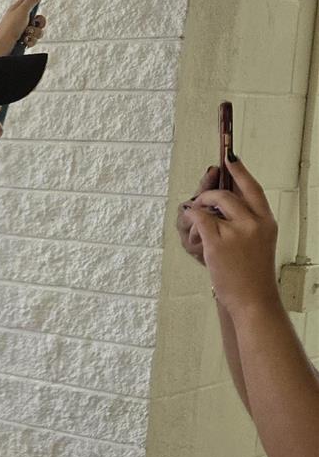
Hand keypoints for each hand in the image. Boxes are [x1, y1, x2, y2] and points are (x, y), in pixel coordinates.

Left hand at [0, 0, 48, 56]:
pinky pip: (34, 39)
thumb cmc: (8, 29)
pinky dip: (31, 40)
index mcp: (18, 8)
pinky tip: (24, 42)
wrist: (1, 48)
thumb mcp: (21, 11)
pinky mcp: (23, 39)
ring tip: (26, 34)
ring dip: (35, 33)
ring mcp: (22, 29)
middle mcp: (21, 18)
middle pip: (38, 16)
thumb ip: (31, 1)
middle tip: (34, 23)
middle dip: (40, 21)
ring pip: (38, 29)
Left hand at [182, 158, 280, 313]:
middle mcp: (253, 223)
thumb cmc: (252, 274)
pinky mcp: (217, 242)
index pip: (253, 188)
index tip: (229, 158)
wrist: (253, 298)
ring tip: (194, 219)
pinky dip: (190, 216)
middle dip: (208, 194)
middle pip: (226, 194)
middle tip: (200, 200)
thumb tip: (223, 201)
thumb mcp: (259, 242)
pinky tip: (190, 220)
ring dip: (198, 207)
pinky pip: (198, 217)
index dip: (240, 171)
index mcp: (266, 221)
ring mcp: (236, 232)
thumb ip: (246, 221)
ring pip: (210, 204)